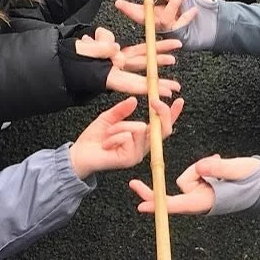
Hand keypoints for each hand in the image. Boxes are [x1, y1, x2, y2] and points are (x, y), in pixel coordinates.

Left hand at [69, 95, 184, 179]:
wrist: (79, 154)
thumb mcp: (108, 118)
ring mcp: (138, 154)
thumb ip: (122, 110)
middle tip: (155, 101)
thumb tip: (134, 100)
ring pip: (139, 128)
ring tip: (107, 135)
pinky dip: (115, 135)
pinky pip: (128, 137)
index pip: (161, 125)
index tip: (179, 100)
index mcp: (141, 136)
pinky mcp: (130, 159)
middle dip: (162, 113)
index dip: (172, 114)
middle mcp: (143, 146)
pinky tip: (106, 144)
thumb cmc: (94, 139)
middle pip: (163, 129)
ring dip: (120, 127)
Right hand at [72, 26, 180, 99]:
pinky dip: (149, 51)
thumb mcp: (81, 51)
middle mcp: (115, 71)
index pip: (132, 83)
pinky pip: (136, 52)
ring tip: (174, 59)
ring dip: (158, 61)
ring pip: (141, 62)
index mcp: (107, 75)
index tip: (166, 93)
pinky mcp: (116, 54)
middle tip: (176, 87)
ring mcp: (117, 62)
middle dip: (159, 81)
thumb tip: (115, 49)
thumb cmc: (70, 56)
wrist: (63, 54)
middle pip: (140, 76)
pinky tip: (165, 50)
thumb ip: (98, 49)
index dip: (150, 88)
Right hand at [114, 0, 199, 35]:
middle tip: (125, 4)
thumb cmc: (198, 7)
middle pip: (145, 20)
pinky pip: (178, 27)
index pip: (140, 12)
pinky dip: (185, 16)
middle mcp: (162, 24)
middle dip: (135, 11)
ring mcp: (172, 33)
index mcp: (158, 14)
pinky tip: (193, 10)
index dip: (128, 8)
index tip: (118, 3)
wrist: (218, 20)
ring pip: (163, 21)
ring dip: (173, 4)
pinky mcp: (182, 38)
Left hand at [130, 154, 259, 215]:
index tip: (141, 206)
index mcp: (206, 201)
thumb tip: (199, 167)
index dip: (158, 205)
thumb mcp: (238, 170)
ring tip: (220, 164)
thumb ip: (218, 168)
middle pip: (171, 197)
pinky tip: (218, 164)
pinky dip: (203, 168)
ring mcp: (202, 194)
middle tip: (133, 184)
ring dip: (198, 169)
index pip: (177, 204)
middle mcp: (200, 200)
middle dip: (154, 191)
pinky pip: (195, 174)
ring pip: (186, 178)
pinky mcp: (205, 187)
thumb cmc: (254, 179)